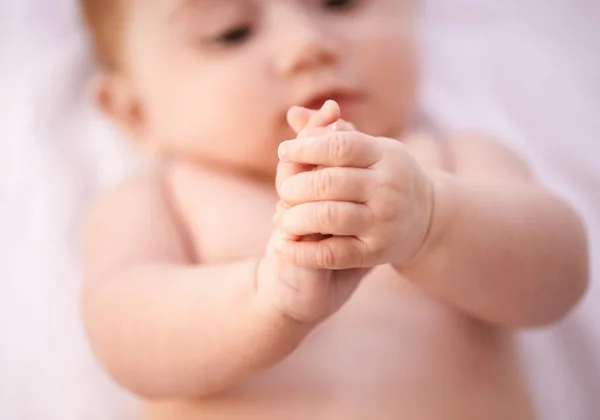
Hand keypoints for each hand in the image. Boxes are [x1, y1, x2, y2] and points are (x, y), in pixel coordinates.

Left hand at [257, 102, 367, 324]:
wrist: (427, 219)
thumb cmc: (384, 177)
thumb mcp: (368, 150)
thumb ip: (329, 133)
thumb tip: (293, 113)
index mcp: (384, 155)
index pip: (340, 146)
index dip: (306, 147)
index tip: (283, 151)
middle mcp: (386, 188)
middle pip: (329, 183)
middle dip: (296, 186)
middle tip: (283, 190)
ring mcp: (382, 222)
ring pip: (329, 217)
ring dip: (295, 218)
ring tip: (281, 217)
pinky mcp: (375, 252)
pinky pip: (332, 254)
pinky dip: (300, 252)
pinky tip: (280, 245)